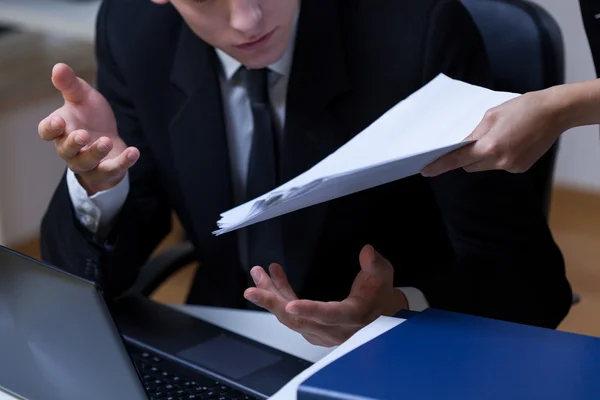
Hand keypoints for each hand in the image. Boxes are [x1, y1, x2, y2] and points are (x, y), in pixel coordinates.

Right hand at [38, 63, 138, 194]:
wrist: (109, 136)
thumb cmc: (90, 115)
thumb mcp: (82, 96)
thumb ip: (70, 84)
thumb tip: (59, 66)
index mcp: (60, 129)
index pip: (47, 131)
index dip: (50, 128)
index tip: (58, 122)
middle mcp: (69, 149)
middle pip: (66, 150)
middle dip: (73, 143)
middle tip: (83, 134)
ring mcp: (87, 163)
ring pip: (86, 163)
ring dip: (96, 153)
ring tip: (107, 141)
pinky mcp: (105, 171)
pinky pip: (112, 170)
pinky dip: (123, 162)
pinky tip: (134, 151)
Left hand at [244, 245, 407, 346]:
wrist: (379, 314)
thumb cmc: (379, 294)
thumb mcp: (383, 276)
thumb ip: (375, 265)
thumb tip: (367, 253)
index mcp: (352, 317)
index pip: (329, 315)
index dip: (309, 310)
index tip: (289, 305)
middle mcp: (333, 330)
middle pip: (298, 320)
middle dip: (272, 303)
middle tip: (252, 290)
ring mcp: (320, 332)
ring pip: (290, 317)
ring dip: (271, 295)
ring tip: (258, 274)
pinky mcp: (312, 328)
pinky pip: (291, 314)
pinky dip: (279, 295)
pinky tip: (273, 277)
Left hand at [421, 88, 567, 175]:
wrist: (555, 112)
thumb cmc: (522, 108)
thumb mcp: (490, 116)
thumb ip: (473, 135)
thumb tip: (460, 148)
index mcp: (490, 146)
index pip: (457, 160)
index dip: (439, 165)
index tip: (425, 170)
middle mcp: (500, 161)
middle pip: (470, 166)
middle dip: (467, 157)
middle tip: (472, 141)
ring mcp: (512, 166)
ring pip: (484, 166)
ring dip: (483, 156)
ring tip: (500, 137)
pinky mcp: (520, 168)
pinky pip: (499, 165)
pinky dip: (498, 156)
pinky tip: (511, 142)